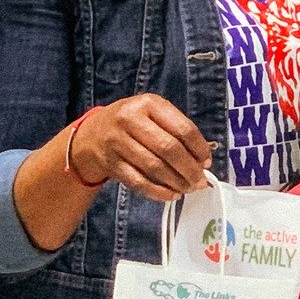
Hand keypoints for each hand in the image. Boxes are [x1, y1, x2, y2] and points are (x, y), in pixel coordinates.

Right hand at [70, 96, 212, 200]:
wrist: (92, 134)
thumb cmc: (132, 123)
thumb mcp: (152, 113)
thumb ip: (176, 130)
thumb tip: (202, 160)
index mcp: (148, 103)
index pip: (182, 128)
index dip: (199, 148)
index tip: (207, 162)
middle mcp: (130, 120)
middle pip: (168, 148)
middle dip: (189, 168)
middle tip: (201, 181)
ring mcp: (118, 142)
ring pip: (154, 167)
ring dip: (176, 182)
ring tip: (189, 188)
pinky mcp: (111, 163)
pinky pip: (139, 182)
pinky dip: (159, 192)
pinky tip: (172, 195)